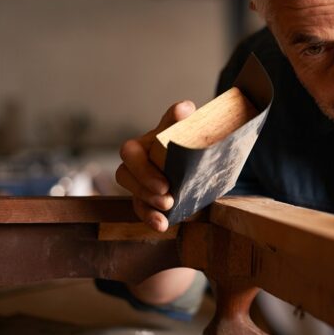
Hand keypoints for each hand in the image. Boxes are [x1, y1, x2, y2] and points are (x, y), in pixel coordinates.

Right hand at [116, 101, 195, 231]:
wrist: (207, 158)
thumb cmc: (194, 138)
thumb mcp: (191, 126)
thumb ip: (186, 117)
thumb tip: (183, 109)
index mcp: (147, 142)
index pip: (132, 152)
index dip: (143, 167)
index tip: (164, 184)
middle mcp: (140, 161)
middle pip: (126, 173)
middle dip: (144, 184)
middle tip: (167, 194)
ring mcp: (142, 180)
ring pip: (132, 192)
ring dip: (147, 202)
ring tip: (168, 207)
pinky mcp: (147, 198)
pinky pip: (141, 209)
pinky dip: (150, 218)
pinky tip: (162, 225)